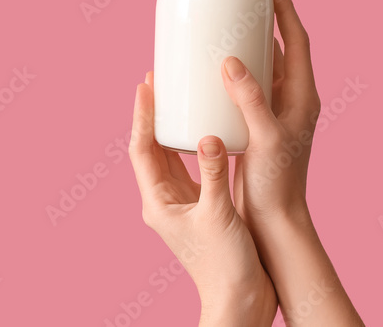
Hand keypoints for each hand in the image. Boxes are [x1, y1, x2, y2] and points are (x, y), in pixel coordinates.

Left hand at [129, 72, 276, 325]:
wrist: (241, 301)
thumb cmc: (225, 265)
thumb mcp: (219, 214)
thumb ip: (213, 174)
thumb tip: (207, 136)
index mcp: (158, 202)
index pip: (141, 149)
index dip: (142, 117)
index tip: (145, 86)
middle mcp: (164, 200)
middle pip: (151, 148)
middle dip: (153, 115)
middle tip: (159, 81)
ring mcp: (182, 204)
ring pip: (170, 157)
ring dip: (171, 128)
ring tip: (177, 98)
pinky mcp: (201, 208)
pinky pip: (192, 168)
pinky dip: (194, 146)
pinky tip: (205, 129)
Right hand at [223, 0, 319, 229]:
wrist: (275, 221)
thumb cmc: (278, 184)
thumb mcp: (266, 138)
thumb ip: (251, 98)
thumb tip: (231, 59)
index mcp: (303, 97)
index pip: (298, 41)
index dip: (286, 9)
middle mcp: (292, 100)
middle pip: (282, 46)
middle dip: (267, 17)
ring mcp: (275, 112)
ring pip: (264, 65)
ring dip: (249, 41)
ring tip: (227, 21)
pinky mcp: (257, 124)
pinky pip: (247, 86)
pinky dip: (233, 70)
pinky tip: (211, 67)